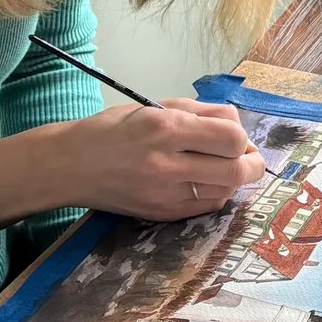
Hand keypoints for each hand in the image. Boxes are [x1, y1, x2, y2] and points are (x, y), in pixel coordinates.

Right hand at [0, 100, 263, 229]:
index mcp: (165, 128)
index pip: (231, 137)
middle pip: (237, 170)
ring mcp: (164, 193)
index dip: (243, 137)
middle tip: (244, 155)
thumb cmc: (112, 130)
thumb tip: (237, 124)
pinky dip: (216, 193)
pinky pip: (207, 207)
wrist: (69, 166)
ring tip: (221, 167)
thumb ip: (199, 113)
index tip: (237, 135)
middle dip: (251, 162)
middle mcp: (167, 162)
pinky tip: (205, 182)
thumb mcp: (154, 107)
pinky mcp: (163, 214)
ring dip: (234, 179)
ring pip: (226, 192)